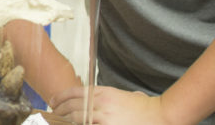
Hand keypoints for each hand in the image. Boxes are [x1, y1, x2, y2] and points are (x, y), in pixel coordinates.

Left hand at [51, 85, 174, 124]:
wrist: (162, 115)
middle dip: (59, 111)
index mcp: (104, 92)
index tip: (52, 102)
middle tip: (53, 115)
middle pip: (71, 106)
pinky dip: (78, 124)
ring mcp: (104, 117)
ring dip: (64, 120)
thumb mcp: (122, 95)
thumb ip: (106, 97)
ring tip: (58, 122)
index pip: (74, 92)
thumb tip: (93, 102)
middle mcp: (101, 103)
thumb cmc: (145, 108)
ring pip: (75, 117)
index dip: (60, 97)